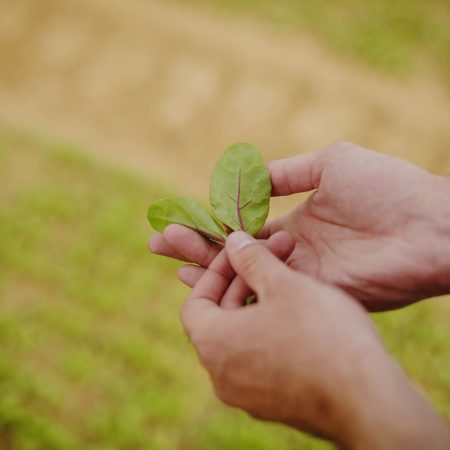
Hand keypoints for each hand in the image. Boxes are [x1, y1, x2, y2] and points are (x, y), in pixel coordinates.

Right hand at [150, 142, 449, 310]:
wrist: (431, 225)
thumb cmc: (386, 187)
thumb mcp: (329, 163)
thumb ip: (286, 172)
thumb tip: (246, 174)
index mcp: (296, 221)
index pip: (240, 227)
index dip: (208, 223)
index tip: (176, 217)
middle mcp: (290, 252)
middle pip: (232, 253)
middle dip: (193, 246)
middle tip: (156, 240)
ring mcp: (298, 277)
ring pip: (239, 275)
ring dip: (202, 264)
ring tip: (167, 255)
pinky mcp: (309, 296)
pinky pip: (262, 293)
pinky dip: (229, 286)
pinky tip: (199, 281)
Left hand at [182, 231, 449, 448]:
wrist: (370, 401)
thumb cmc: (322, 335)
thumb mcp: (284, 284)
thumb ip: (252, 259)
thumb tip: (232, 242)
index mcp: (214, 344)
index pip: (195, 301)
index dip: (215, 271)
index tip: (240, 253)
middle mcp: (222, 375)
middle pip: (221, 317)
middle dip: (245, 281)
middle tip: (273, 256)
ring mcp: (247, 395)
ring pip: (244, 336)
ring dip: (260, 303)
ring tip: (290, 280)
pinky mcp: (274, 404)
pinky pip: (262, 359)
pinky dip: (272, 331)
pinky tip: (302, 314)